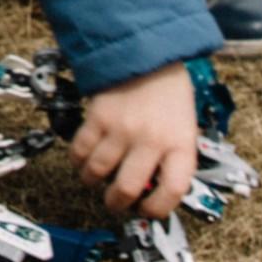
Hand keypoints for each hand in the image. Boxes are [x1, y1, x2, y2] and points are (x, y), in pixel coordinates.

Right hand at [68, 61, 198, 220]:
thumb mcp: (184, 125)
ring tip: (95, 178)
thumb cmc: (169, 91)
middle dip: (116, 203)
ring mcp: (122, 129)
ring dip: (92, 181)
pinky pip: (80, 150)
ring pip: (97, 172)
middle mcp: (151, 140)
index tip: (147, 210)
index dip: (157, 209)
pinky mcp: (98, 117)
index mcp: (180, 143)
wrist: (148, 50)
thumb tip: (151, 188)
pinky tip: (83, 159)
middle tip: (114, 201)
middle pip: (127, 188)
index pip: (172, 191)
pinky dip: (78, 161)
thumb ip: (172, 156)